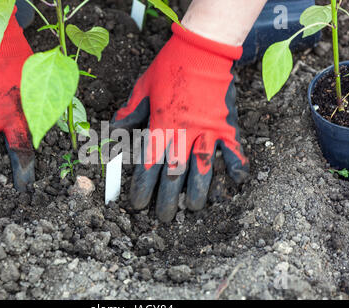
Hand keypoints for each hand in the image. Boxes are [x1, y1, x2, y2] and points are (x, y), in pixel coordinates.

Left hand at [111, 23, 248, 222]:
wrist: (202, 49)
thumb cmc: (169, 67)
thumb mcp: (142, 89)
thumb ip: (129, 115)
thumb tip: (112, 134)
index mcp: (161, 125)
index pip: (149, 164)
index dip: (143, 188)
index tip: (138, 205)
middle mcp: (184, 133)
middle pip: (175, 174)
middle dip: (168, 199)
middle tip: (164, 217)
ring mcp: (208, 130)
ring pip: (204, 169)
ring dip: (199, 192)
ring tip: (194, 209)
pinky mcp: (227, 124)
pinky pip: (234, 150)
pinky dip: (236, 167)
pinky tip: (236, 184)